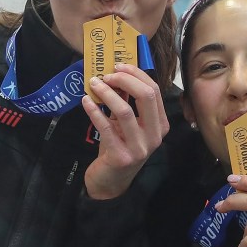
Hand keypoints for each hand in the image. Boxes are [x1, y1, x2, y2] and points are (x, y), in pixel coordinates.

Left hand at [81, 64, 169, 199]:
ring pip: (125, 110)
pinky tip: (86, 101)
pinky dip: (94, 111)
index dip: (136, 74)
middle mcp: (155, 136)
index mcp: (160, 124)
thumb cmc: (119, 147)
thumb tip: (116, 74)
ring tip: (94, 84)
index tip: (118, 66)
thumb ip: (127, 102)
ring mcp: (139, 148)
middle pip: (145, 96)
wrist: (111, 181)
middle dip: (124, 79)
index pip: (154, 91)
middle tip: (105, 75)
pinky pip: (106, 127)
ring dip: (107, 93)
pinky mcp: (121, 156)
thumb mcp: (126, 124)